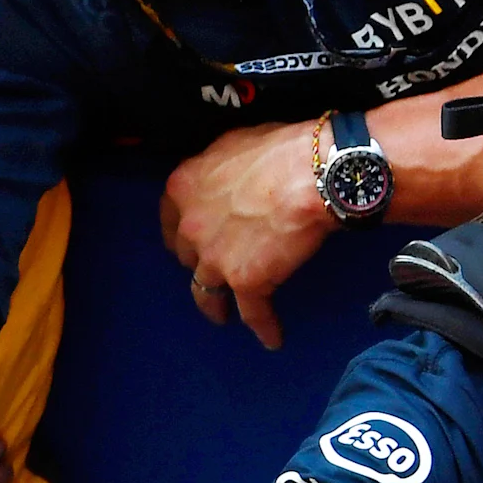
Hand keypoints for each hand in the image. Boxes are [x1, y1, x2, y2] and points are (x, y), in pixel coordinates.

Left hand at [161, 117, 337, 349]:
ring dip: (214, 307)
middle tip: (216, 270)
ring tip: (222, 317)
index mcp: (184, 187)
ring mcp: (215, 258)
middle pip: (186, 256)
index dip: (179, 233)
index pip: (169, 218)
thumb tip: (236, 175)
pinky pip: (254, 313)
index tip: (187, 243)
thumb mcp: (238, 144)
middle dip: (198, 264)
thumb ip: (224, 168)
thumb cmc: (284, 150)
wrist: (313, 174)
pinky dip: (264, 327)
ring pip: (206, 292)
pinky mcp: (246, 281)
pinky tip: (272, 338)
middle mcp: (190, 226)